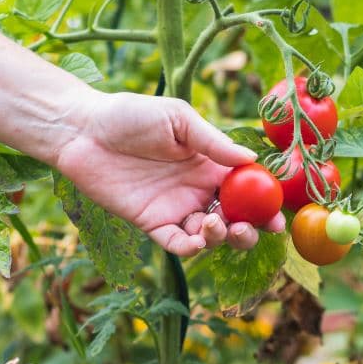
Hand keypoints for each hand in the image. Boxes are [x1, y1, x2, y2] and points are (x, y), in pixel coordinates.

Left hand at [54, 91, 285, 256]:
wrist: (84, 130)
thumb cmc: (131, 115)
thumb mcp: (178, 119)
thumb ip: (213, 142)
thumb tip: (251, 159)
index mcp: (210, 164)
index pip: (247, 190)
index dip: (265, 205)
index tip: (277, 216)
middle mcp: (197, 190)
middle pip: (234, 219)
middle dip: (248, 230)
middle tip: (249, 228)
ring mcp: (175, 209)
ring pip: (208, 236)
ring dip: (220, 237)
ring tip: (215, 224)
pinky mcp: (151, 223)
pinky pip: (176, 244)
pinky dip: (191, 248)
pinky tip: (197, 240)